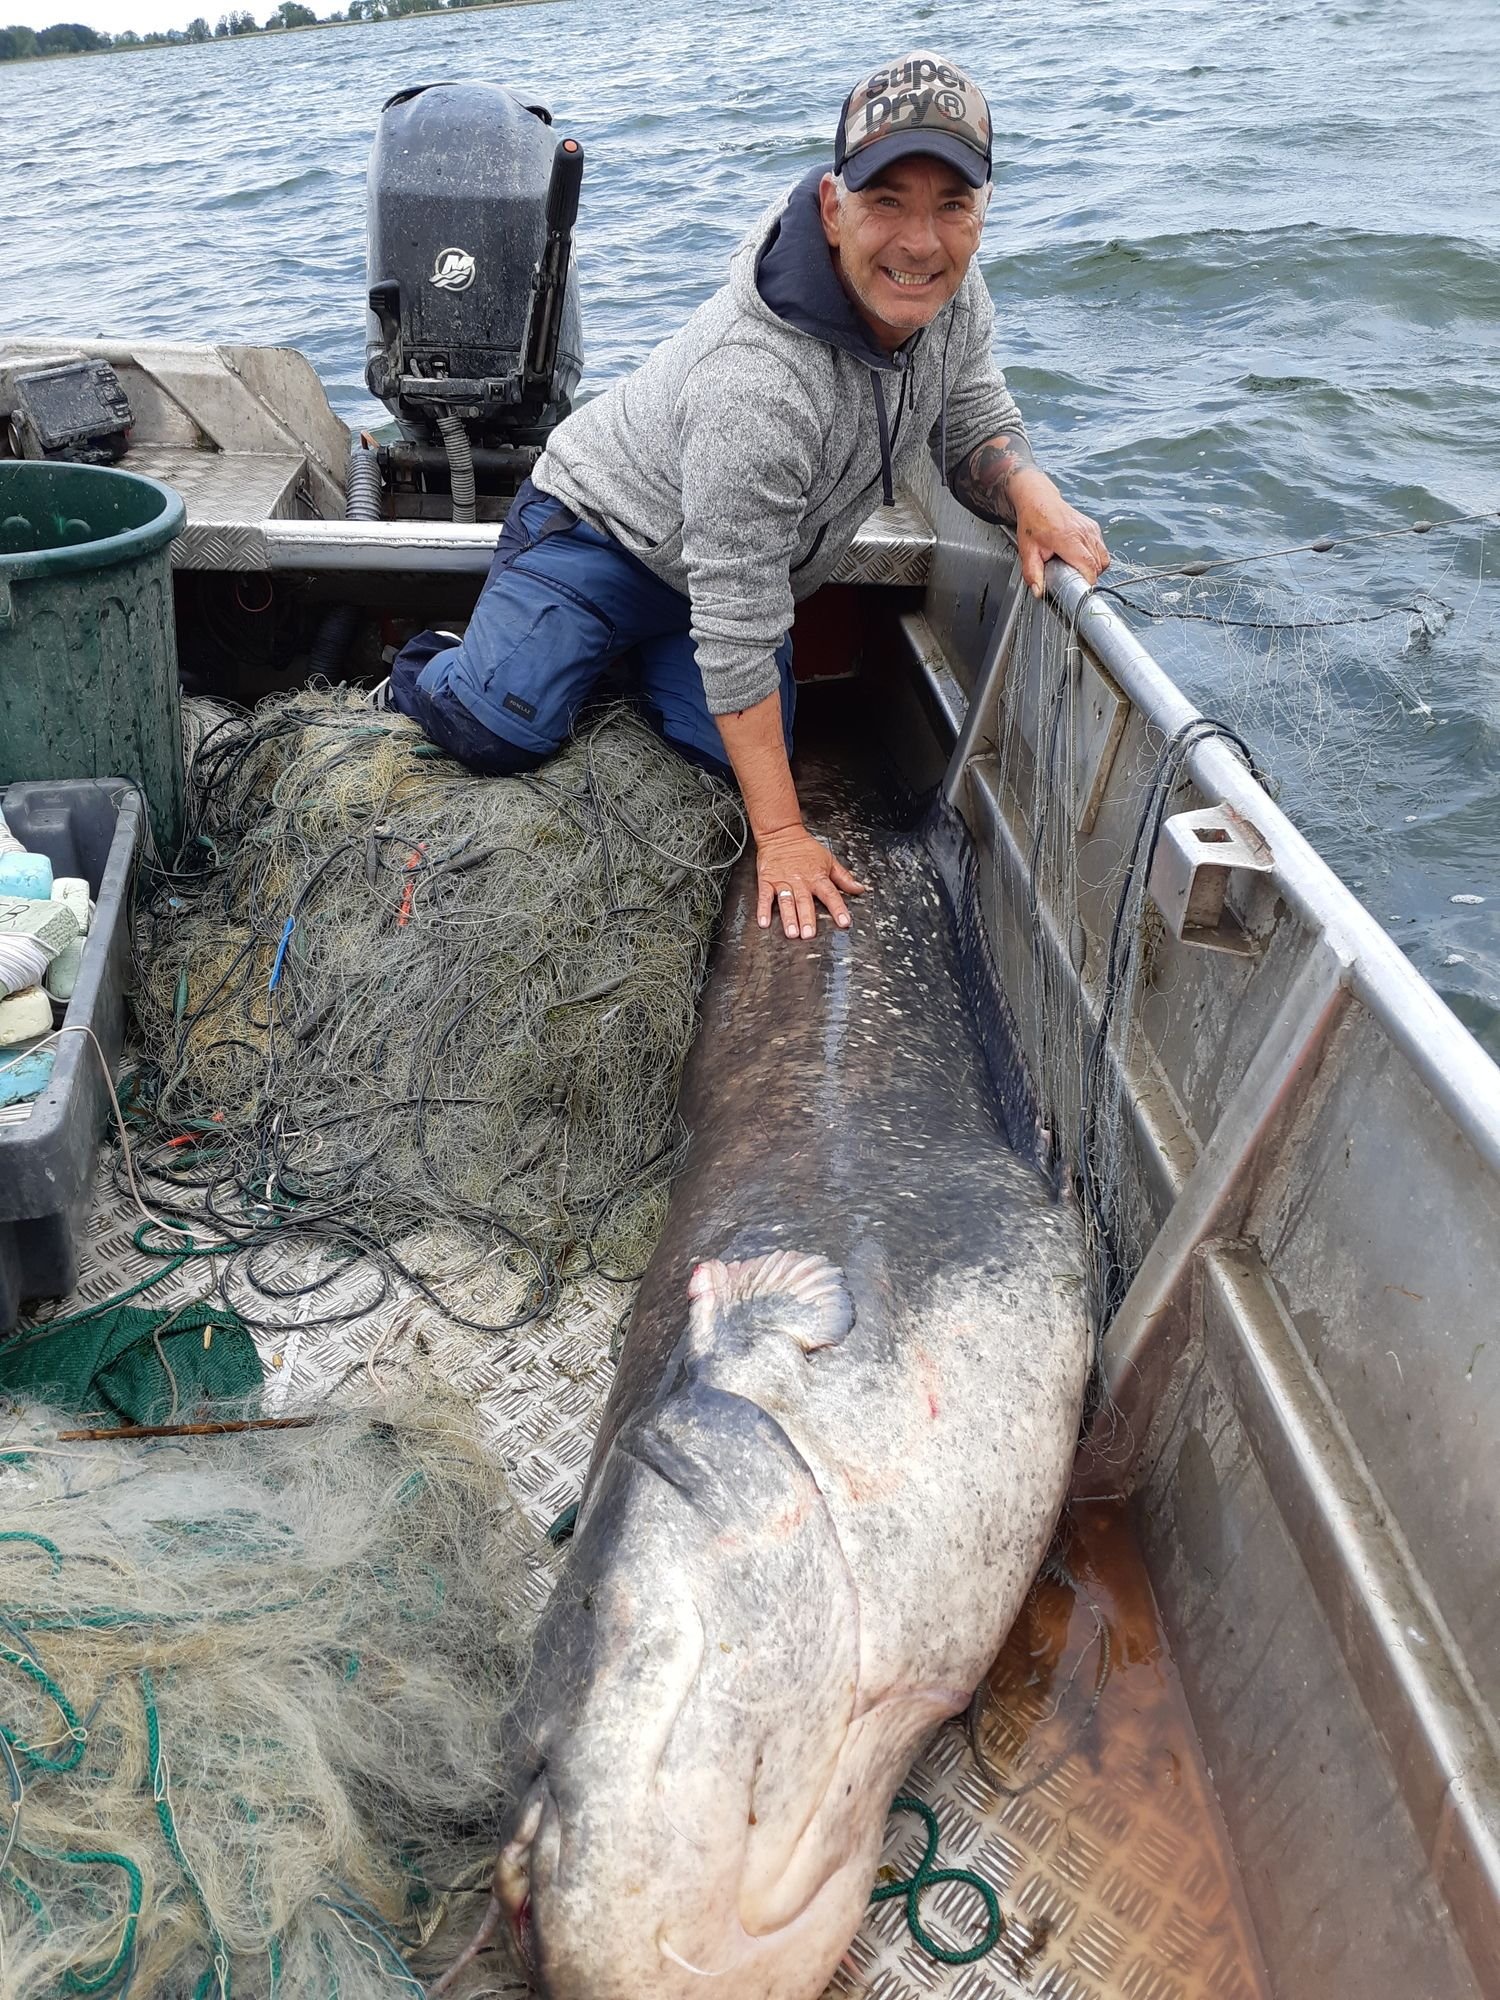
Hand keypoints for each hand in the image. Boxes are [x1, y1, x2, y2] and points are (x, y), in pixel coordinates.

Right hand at [755, 823, 867, 938]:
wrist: (781, 833)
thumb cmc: (805, 848)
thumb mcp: (829, 859)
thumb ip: (844, 877)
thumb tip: (859, 889)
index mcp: (817, 876)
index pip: (830, 894)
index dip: (838, 908)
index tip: (844, 922)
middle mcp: (800, 880)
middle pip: (805, 901)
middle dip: (807, 918)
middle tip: (809, 934)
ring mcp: (782, 881)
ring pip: (786, 901)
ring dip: (788, 917)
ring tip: (791, 932)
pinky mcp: (767, 880)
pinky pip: (765, 896)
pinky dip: (763, 909)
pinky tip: (764, 921)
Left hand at [1009, 467, 1110, 597]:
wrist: (1039, 500)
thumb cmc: (1033, 523)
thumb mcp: (1027, 550)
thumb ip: (1032, 573)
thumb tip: (1038, 592)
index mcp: (1068, 538)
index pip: (1088, 566)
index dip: (1086, 581)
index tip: (1077, 589)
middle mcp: (1083, 532)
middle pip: (1098, 565)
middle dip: (1087, 577)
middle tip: (1071, 578)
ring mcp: (1091, 529)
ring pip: (1103, 559)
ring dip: (1093, 569)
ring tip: (1075, 568)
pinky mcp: (1094, 528)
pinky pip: (1102, 550)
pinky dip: (1095, 558)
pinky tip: (1079, 557)